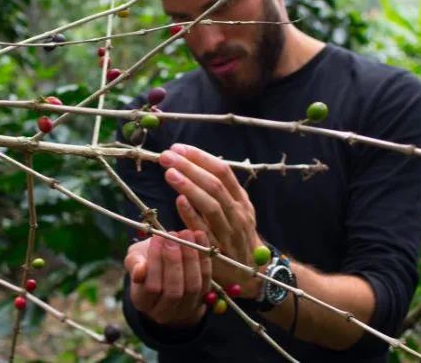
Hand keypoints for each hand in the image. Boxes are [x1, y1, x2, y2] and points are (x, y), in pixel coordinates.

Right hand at [125, 229, 211, 327]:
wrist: (164, 266)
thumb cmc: (145, 261)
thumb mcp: (134, 259)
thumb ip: (134, 263)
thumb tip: (140, 271)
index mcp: (143, 302)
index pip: (151, 287)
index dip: (155, 263)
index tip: (157, 238)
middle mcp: (165, 311)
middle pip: (173, 291)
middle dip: (174, 261)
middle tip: (173, 236)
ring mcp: (186, 307)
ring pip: (192, 286)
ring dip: (191, 257)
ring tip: (186, 234)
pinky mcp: (203, 297)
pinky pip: (206, 278)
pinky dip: (204, 256)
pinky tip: (199, 236)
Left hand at [158, 143, 264, 296]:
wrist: (254, 272)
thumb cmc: (237, 234)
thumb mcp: (236, 209)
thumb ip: (219, 189)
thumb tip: (195, 162)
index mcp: (241, 199)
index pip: (222, 171)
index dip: (200, 157)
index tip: (178, 148)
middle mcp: (238, 212)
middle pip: (214, 184)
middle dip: (190, 167)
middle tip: (166, 156)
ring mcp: (230, 232)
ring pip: (211, 205)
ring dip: (189, 187)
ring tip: (169, 173)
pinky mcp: (218, 250)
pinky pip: (204, 230)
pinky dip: (192, 214)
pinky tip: (178, 201)